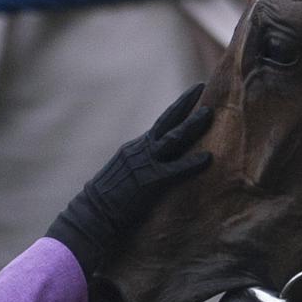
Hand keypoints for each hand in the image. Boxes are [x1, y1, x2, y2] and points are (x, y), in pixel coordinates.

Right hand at [46, 83, 211, 274]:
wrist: (92, 215)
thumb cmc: (105, 201)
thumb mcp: (121, 175)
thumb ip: (137, 167)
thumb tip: (148, 168)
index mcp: (134, 150)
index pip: (159, 126)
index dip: (175, 111)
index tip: (189, 96)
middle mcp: (139, 151)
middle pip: (166, 121)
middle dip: (184, 103)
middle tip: (200, 87)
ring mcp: (144, 164)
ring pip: (173, 139)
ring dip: (192, 125)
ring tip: (210, 113)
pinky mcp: (149, 181)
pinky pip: (175, 169)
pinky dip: (192, 163)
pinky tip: (208, 158)